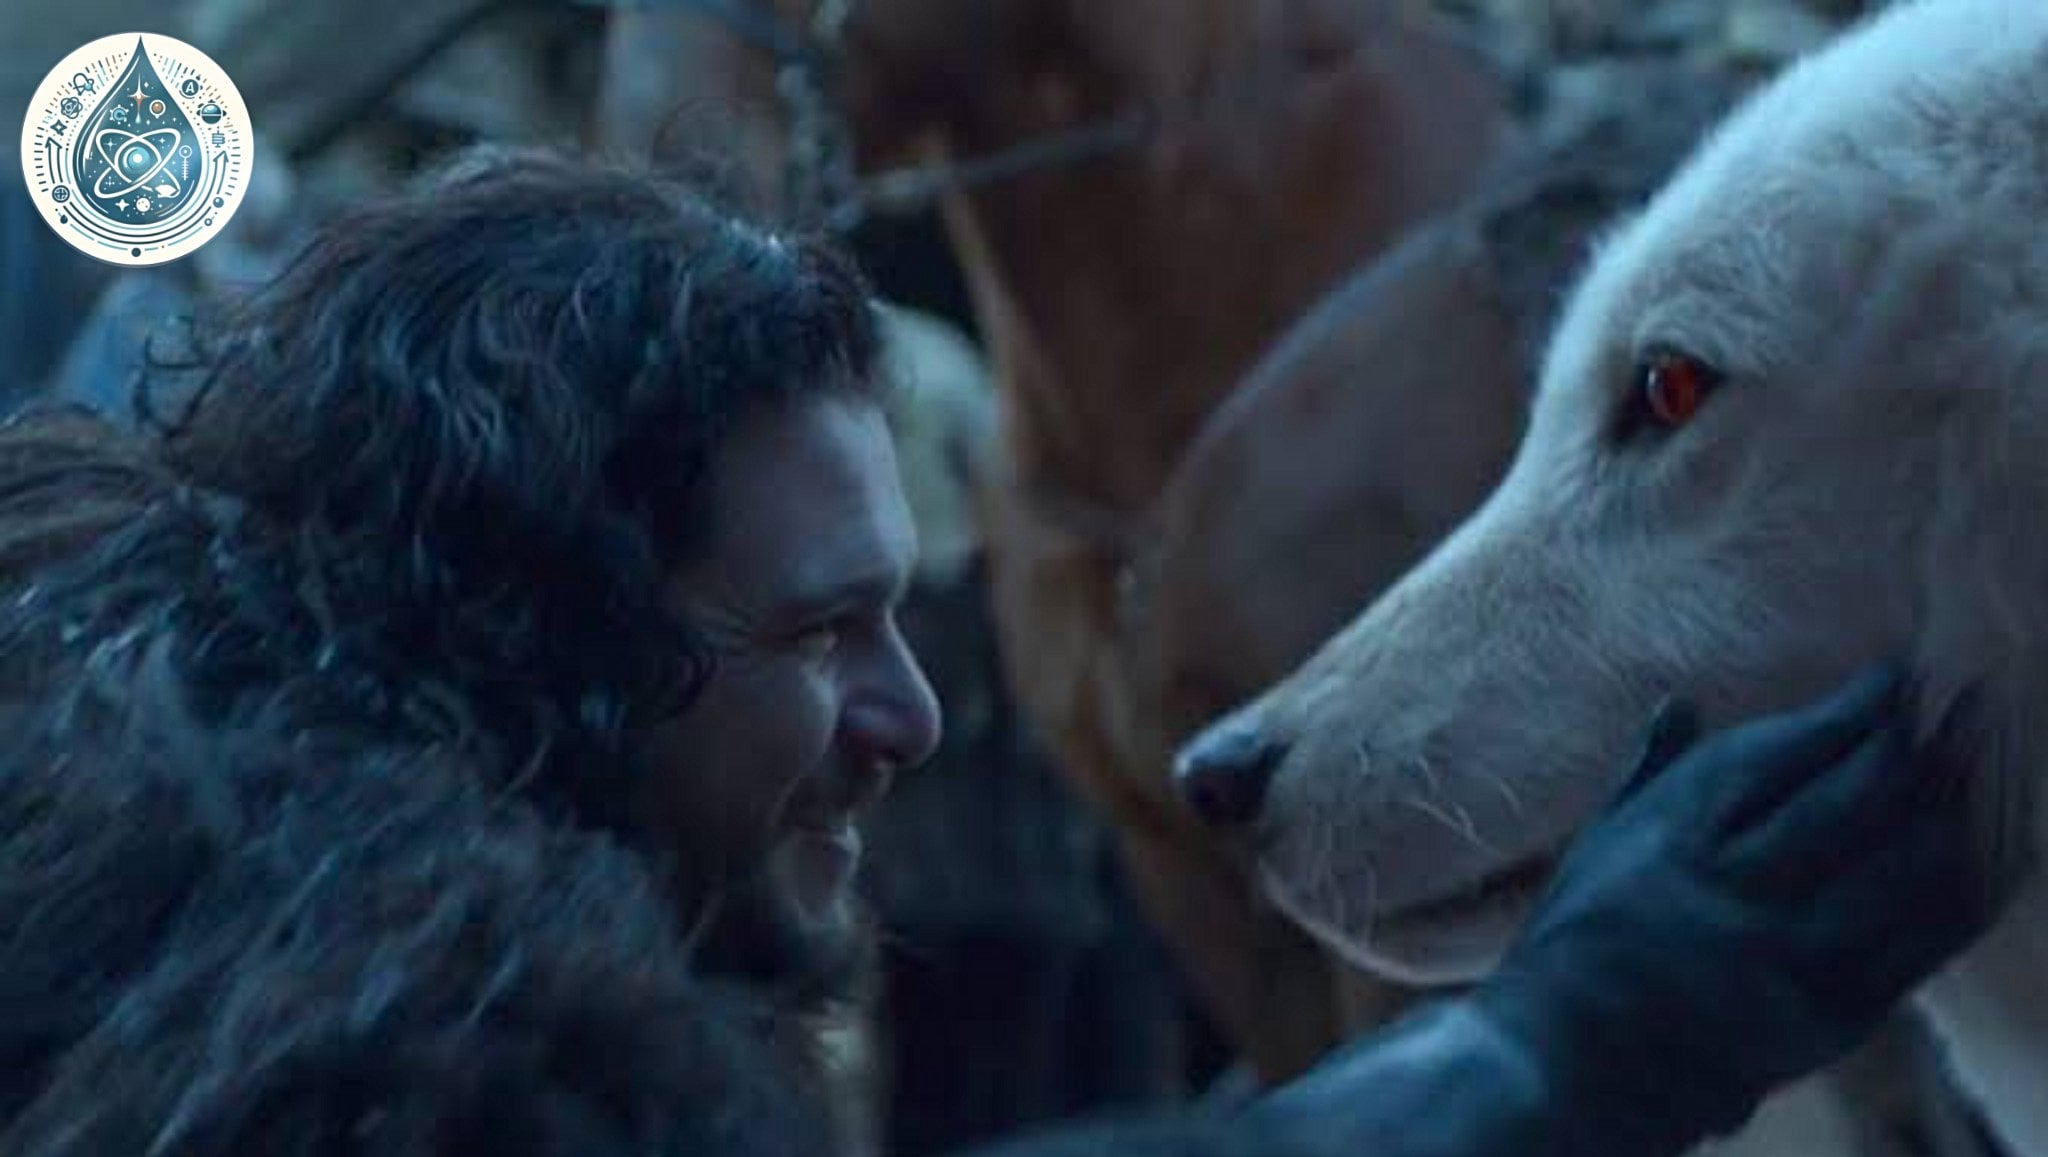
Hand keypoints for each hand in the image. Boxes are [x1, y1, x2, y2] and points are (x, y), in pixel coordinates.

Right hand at [1477, 664, 2008, 1151]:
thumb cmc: (1580, 941)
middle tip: (1967, 696)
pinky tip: (1997, 846)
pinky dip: (1970, 888)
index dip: (1853, 710)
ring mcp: (1787, 959)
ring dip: (1958, 805)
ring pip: (1901, 869)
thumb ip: (1651, 774)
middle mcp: (1733, 894)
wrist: (1572, 1064)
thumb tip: (1682, 703)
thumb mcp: (1599, 845)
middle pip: (1852, 802)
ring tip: (1990, 756)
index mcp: (1674, 839)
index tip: (1900, 673)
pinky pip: (1924, 943)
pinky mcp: (1831, 1017)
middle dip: (1920, 742)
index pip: (1784, 755)